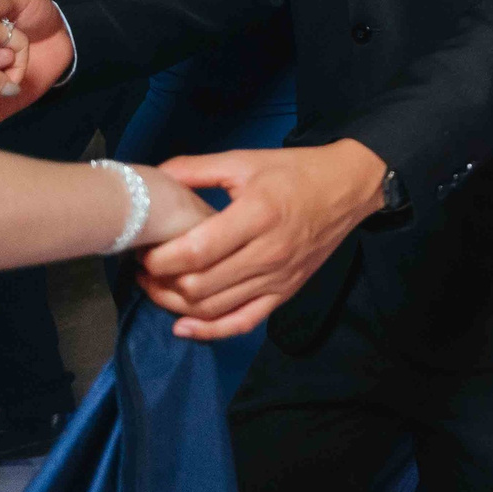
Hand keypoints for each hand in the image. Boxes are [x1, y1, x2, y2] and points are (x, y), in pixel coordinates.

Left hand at [137, 140, 387, 338]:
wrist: (348, 187)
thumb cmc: (295, 172)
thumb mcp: (245, 160)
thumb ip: (195, 169)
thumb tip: (151, 179)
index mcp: (257, 215)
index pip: (196, 252)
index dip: (160, 258)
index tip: (144, 248)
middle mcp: (268, 253)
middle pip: (199, 286)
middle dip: (161, 281)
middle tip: (146, 266)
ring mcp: (278, 277)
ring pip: (213, 309)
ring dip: (175, 304)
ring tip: (158, 285)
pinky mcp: (285, 292)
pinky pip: (242, 322)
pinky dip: (209, 331)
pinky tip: (184, 326)